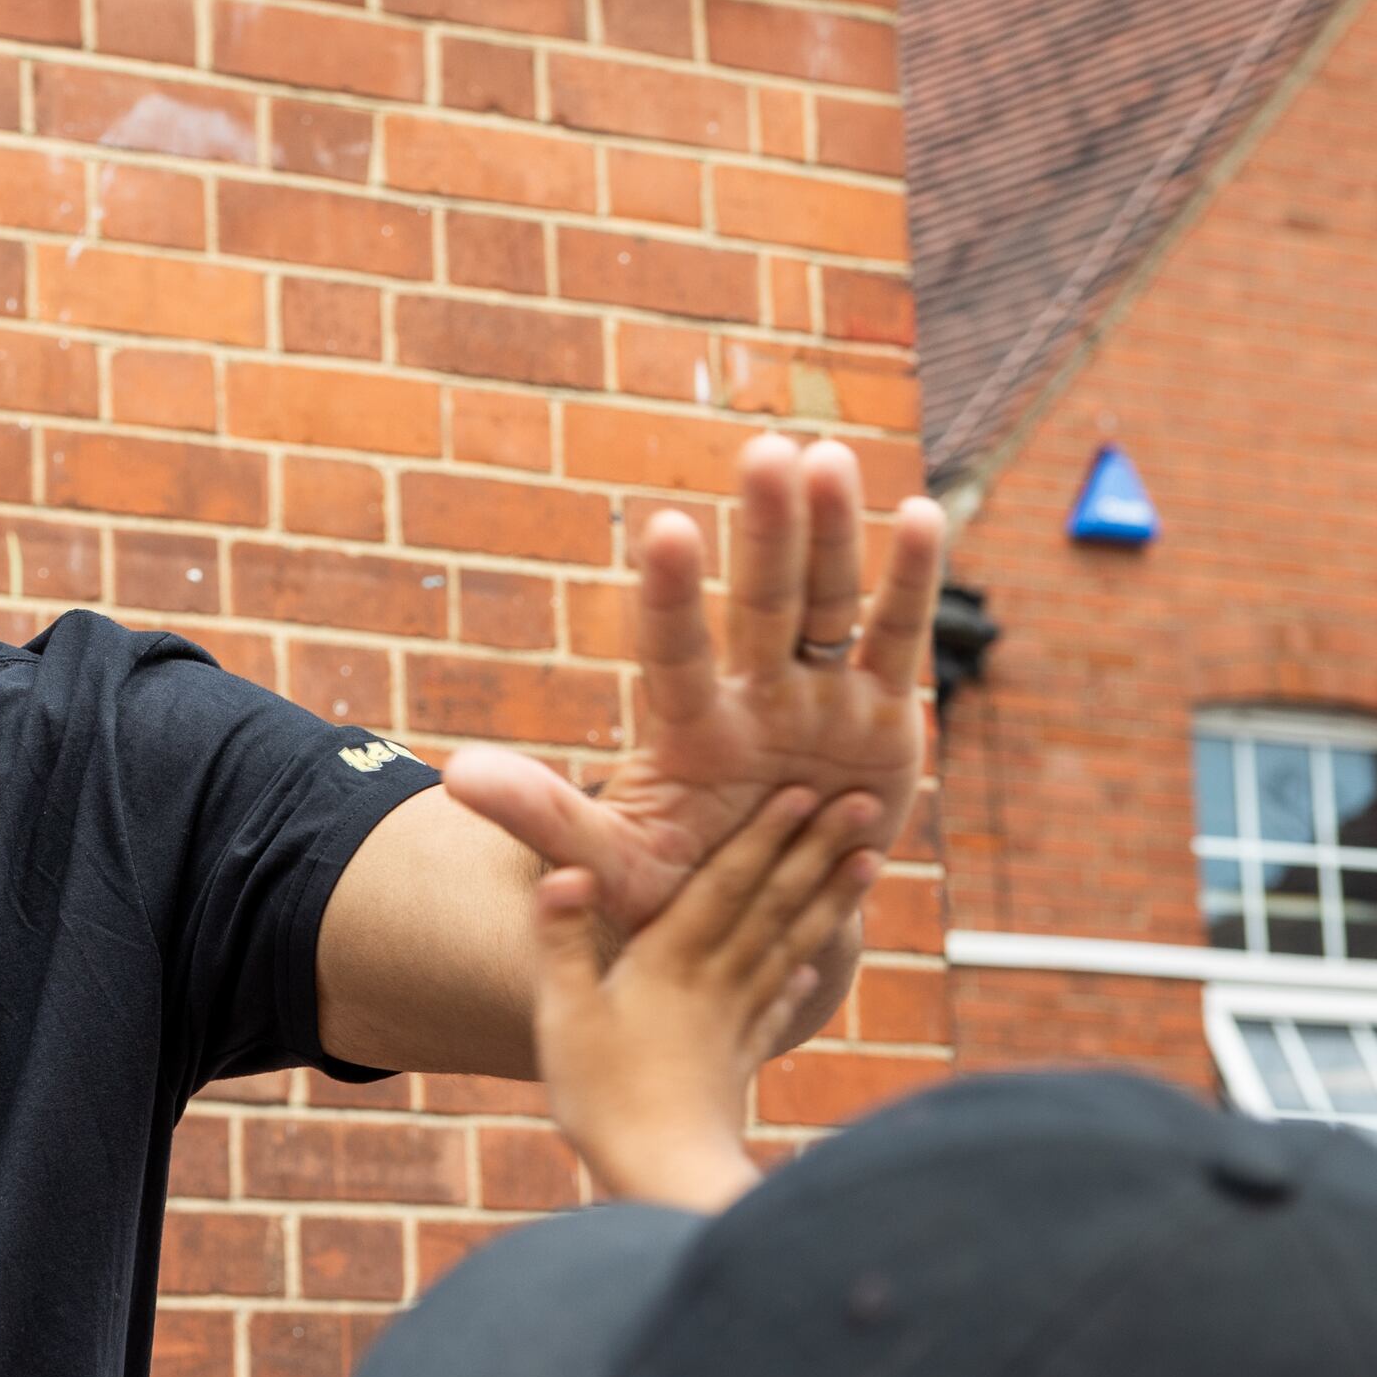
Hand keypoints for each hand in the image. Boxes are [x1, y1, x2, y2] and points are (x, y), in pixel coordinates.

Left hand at [447, 434, 942, 934]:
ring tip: (826, 457)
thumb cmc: (681, 893)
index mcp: (691, 730)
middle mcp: (755, 696)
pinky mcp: (883, 716)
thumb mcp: (614, 867)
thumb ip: (546, 819)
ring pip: (826, 603)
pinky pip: (898, 640)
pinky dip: (910, 581)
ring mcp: (819, 699)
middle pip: (760, 604)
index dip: (670, 598)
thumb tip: (454, 777)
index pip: (674, 653)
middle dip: (765, 533)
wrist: (762, 925)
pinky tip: (923, 512)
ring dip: (829, 533)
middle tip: (764, 451)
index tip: (664, 530)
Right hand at [532, 786, 887, 1211]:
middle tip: (862, 804)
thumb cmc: (602, 1096)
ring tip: (867, 862)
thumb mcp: (563, 1013)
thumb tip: (565, 868)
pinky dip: (800, 977)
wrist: (661, 1177)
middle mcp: (714, 981)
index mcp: (670, 962)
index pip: (725, 884)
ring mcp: (734, 1020)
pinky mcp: (738, 1059)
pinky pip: (778, 1004)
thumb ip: (562, 939)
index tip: (803, 790)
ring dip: (829, 900)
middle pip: (773, 904)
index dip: (763, 835)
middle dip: (816, 848)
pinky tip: (814, 965)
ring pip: (791, 945)